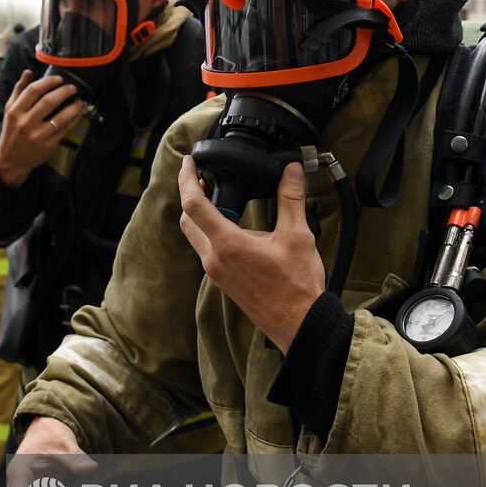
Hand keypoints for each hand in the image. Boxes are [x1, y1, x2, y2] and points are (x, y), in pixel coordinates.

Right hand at [0, 70, 86, 187]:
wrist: (10, 160)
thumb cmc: (11, 132)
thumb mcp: (9, 110)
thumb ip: (18, 90)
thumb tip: (28, 72)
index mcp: (14, 111)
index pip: (33, 90)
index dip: (48, 82)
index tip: (58, 79)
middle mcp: (25, 123)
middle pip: (48, 101)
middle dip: (64, 92)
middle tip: (72, 88)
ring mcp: (37, 135)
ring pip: (60, 117)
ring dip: (74, 107)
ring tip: (79, 101)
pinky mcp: (47, 145)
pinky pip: (64, 129)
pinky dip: (73, 120)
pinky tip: (77, 114)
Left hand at [177, 156, 324, 353]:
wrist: (298, 324)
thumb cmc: (297, 286)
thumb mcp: (298, 236)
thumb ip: (290, 199)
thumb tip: (292, 171)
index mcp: (227, 244)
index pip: (193, 204)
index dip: (186, 178)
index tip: (188, 162)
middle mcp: (214, 259)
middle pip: (188, 220)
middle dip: (190, 195)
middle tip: (202, 177)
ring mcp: (216, 273)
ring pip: (196, 237)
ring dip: (200, 215)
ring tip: (216, 197)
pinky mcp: (223, 282)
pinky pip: (207, 251)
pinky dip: (210, 232)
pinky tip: (230, 226)